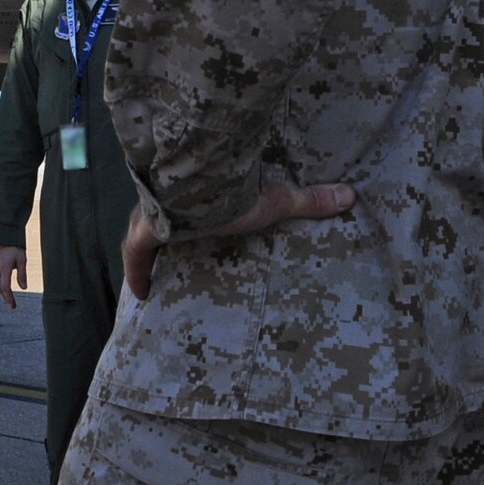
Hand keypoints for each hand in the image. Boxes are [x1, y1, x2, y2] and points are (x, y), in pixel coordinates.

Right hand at [0, 245, 26, 307]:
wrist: (4, 235)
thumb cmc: (15, 247)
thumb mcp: (22, 260)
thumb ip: (22, 274)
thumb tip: (24, 288)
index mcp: (4, 268)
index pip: (5, 288)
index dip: (9, 298)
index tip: (13, 305)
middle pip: (0, 288)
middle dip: (5, 297)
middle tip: (12, 305)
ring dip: (1, 292)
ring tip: (8, 298)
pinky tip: (3, 287)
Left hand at [123, 181, 354, 300]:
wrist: (195, 189)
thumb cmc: (231, 192)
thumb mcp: (274, 200)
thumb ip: (308, 200)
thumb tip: (349, 194)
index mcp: (197, 192)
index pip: (189, 199)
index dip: (188, 211)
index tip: (191, 220)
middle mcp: (168, 201)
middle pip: (161, 215)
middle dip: (163, 230)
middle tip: (171, 247)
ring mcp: (148, 217)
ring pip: (140, 232)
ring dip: (146, 250)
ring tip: (155, 274)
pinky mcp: (141, 235)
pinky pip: (133, 257)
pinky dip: (137, 274)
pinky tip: (142, 295)